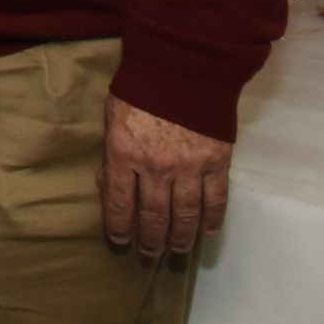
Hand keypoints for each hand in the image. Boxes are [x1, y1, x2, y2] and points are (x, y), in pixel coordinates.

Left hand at [99, 94, 230, 258]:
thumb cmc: (140, 89)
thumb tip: (108, 185)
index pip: (117, 202)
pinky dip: (212, 219)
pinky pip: (215, 199)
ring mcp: (188, 167)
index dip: (118, 226)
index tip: (120, 241)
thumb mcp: (112, 118)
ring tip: (177, 252)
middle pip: (152, 215)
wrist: (182, 68)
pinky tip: (208, 233)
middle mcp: (155, 167)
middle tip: (149, 255)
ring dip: (181, 238)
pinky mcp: (215, 162)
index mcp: (122, 154)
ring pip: (185, 215)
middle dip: (150, 239)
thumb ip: (112, 153)